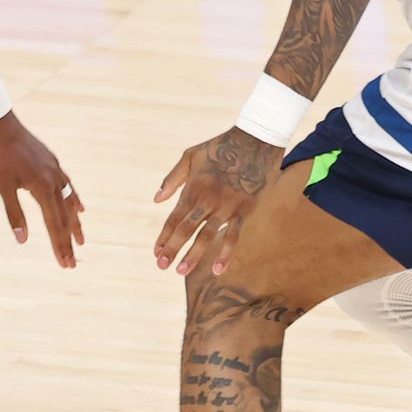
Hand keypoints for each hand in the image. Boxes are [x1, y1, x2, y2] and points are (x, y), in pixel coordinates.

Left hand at [0, 114, 83, 267]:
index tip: (65, 264)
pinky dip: (74, 200)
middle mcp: (54, 180)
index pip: (54, 225)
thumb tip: (22, 241)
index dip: (59, 246)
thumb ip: (14, 214)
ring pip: (70, 202)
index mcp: (42, 188)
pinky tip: (80, 208)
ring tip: (81, 240)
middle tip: (73, 263)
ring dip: (75, 223)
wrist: (2, 125)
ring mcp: (56, 171)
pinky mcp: (53, 163)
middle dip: (68, 242)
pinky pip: (69, 186)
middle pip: (64, 218)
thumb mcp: (2, 187)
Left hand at [153, 126, 281, 276]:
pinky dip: (225, 253)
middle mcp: (208, 200)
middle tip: (161, 266)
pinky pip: (234, 236)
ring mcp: (227, 206)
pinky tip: (217, 269)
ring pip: (207, 235)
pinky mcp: (245, 210)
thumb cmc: (220, 147)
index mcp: (193, 188)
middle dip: (172, 249)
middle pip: (186, 229)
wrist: (255, 140)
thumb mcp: (190, 156)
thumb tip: (156, 200)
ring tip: (181, 271)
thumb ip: (173, 179)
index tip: (156, 252)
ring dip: (193, 255)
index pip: (174, 218)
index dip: (164, 236)